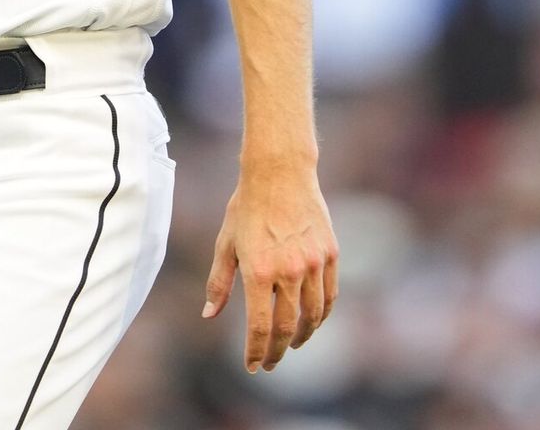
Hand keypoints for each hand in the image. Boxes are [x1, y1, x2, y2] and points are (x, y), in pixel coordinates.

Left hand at [201, 158, 337, 371]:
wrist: (279, 172)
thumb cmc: (246, 206)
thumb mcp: (226, 244)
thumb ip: (218, 283)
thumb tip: (209, 315)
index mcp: (259, 271)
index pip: (260, 327)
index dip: (257, 352)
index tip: (253, 366)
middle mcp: (289, 271)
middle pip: (287, 327)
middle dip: (277, 351)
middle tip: (270, 363)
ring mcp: (314, 263)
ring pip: (313, 315)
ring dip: (302, 336)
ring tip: (292, 343)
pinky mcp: (330, 253)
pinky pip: (329, 295)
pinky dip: (322, 314)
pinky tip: (312, 320)